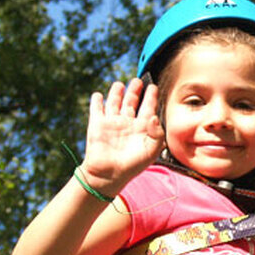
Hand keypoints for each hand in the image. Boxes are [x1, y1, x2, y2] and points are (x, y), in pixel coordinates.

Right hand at [81, 78, 163, 194]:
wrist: (109, 174)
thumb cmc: (133, 165)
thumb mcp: (151, 150)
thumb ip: (157, 133)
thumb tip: (152, 116)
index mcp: (142, 128)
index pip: (148, 108)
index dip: (151, 97)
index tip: (154, 86)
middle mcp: (127, 123)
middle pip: (132, 102)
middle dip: (135, 91)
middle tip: (138, 80)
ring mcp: (112, 123)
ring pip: (115, 102)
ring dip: (117, 92)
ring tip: (120, 84)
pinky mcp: (97, 124)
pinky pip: (97, 109)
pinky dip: (97, 101)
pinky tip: (98, 95)